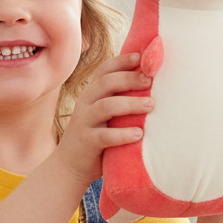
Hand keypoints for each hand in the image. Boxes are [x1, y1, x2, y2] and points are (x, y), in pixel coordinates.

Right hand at [55, 53, 153, 184]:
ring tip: (151, 105)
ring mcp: (84, 122)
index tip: (141, 57)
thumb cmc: (96, 135)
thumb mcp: (104, 113)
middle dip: (129, 79)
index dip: (121, 61)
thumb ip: (119, 99)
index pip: (104, 70)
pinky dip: (122, 134)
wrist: (70, 165)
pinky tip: (138, 134)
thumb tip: (152, 84)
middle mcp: (85, 103)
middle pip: (106, 83)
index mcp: (91, 93)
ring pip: (106, 106)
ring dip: (130, 104)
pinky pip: (104, 136)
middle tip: (150, 81)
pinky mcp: (86, 142)